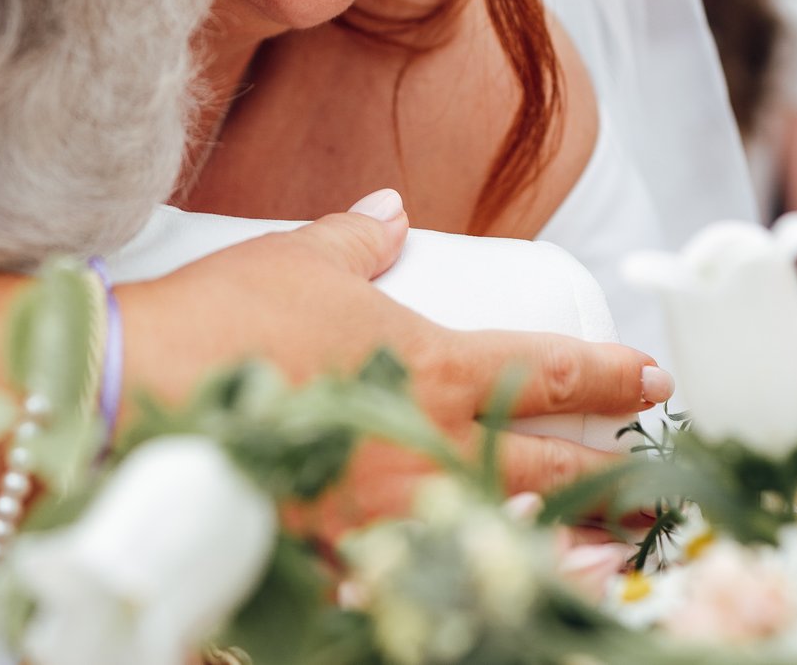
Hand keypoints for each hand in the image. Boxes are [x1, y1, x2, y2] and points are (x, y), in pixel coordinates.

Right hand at [121, 192, 670, 533]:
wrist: (142, 395)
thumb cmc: (224, 316)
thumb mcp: (300, 255)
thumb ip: (359, 238)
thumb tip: (394, 208)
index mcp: (434, 363)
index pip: (550, 368)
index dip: (612, 374)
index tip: (654, 379)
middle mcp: (429, 443)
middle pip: (547, 465)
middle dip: (609, 474)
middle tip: (654, 480)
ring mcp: (390, 510)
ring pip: (501, 531)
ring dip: (563, 540)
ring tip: (609, 548)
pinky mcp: (341, 556)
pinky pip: (421, 576)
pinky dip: (466, 580)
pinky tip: (492, 587)